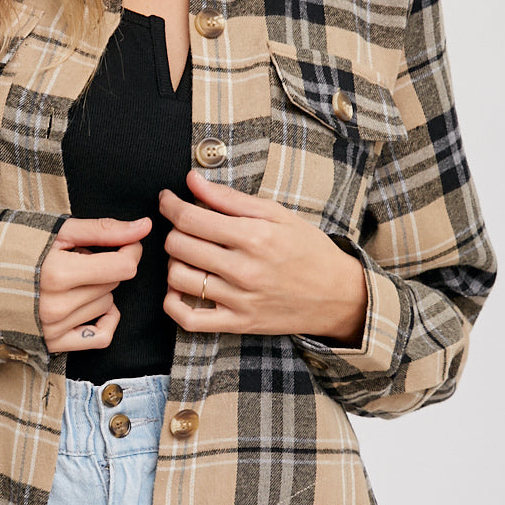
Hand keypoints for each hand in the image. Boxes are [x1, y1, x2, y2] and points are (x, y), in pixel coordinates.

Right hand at [39, 215, 151, 353]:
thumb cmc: (14, 248)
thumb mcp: (57, 231)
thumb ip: (103, 230)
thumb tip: (144, 226)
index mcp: (58, 272)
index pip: (123, 265)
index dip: (130, 249)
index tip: (123, 241)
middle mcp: (57, 305)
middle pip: (114, 283)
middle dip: (105, 266)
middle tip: (79, 257)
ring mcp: (54, 328)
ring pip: (107, 304)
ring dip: (98, 288)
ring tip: (71, 277)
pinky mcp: (53, 343)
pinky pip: (100, 337)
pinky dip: (106, 319)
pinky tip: (94, 304)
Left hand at [159, 171, 367, 341]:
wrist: (338, 295)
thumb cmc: (307, 249)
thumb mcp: (276, 214)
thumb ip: (230, 198)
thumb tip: (192, 180)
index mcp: (254, 235)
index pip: (190, 218)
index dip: (170, 206)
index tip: (167, 200)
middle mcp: (244, 269)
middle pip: (178, 246)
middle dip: (174, 231)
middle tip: (185, 228)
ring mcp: (239, 300)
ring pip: (177, 278)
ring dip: (173, 262)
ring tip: (188, 256)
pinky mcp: (238, 324)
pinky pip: (189, 319)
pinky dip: (173, 303)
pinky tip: (179, 289)